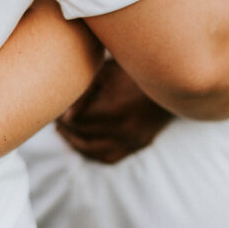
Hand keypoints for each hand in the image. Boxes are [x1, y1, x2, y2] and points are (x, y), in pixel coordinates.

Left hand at [56, 60, 172, 163]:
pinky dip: (92, 153)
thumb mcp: (107, 72)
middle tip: (54, 117)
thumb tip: (65, 115)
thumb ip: (84, 92)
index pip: (76, 122)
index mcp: (114, 111)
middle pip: (82, 136)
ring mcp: (134, 141)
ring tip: (63, 131)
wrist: (174, 79)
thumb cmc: (134, 70)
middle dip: (65, 128)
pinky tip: (81, 142)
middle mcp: (125, 131)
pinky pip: (109, 157)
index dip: (62, 115)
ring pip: (93, 152)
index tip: (54, 106)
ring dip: (75, 143)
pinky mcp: (140, 144)